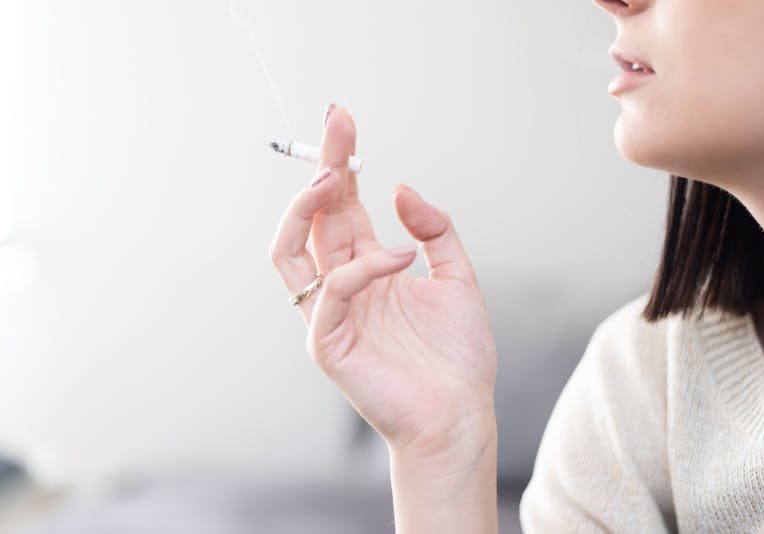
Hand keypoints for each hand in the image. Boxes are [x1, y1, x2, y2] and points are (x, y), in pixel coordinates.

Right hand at [270, 105, 496, 458]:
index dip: (341, 162)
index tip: (344, 120)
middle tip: (337, 127)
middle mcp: (343, 285)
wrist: (459, 414)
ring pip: (290, 251)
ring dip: (307, 209)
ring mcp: (329, 314)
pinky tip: (398, 256)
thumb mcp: (458, 278)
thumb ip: (434, 231)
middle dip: (323, 167)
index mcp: (368, 267)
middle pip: (313, 217)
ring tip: (337, 177)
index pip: (342, 207)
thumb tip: (400, 189)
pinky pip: (328, 294)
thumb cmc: (456, 355)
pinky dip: (360, 269)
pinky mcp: (327, 344)